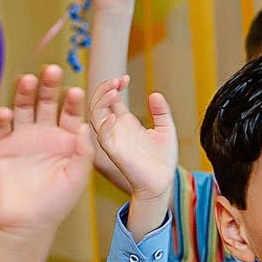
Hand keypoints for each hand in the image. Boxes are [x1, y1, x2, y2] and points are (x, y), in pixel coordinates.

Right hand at [0, 68, 92, 238]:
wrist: (27, 224)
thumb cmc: (56, 203)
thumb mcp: (76, 178)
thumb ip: (83, 152)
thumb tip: (83, 126)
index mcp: (65, 138)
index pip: (70, 112)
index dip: (72, 101)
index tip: (76, 91)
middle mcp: (43, 133)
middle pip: (46, 102)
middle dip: (49, 86)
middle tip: (52, 70)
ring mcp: (21, 138)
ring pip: (22, 108)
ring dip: (24, 93)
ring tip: (27, 80)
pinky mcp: (0, 147)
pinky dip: (0, 118)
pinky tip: (4, 112)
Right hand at [87, 75, 178, 233]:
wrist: (163, 182)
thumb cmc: (162, 159)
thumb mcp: (166, 129)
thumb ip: (161, 112)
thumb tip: (155, 94)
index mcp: (125, 122)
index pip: (110, 99)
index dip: (113, 85)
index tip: (125, 78)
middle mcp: (115, 129)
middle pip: (98, 103)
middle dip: (105, 89)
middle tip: (118, 80)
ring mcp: (113, 140)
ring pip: (95, 116)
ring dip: (102, 102)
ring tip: (115, 91)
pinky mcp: (114, 152)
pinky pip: (103, 137)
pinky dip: (105, 124)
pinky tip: (114, 115)